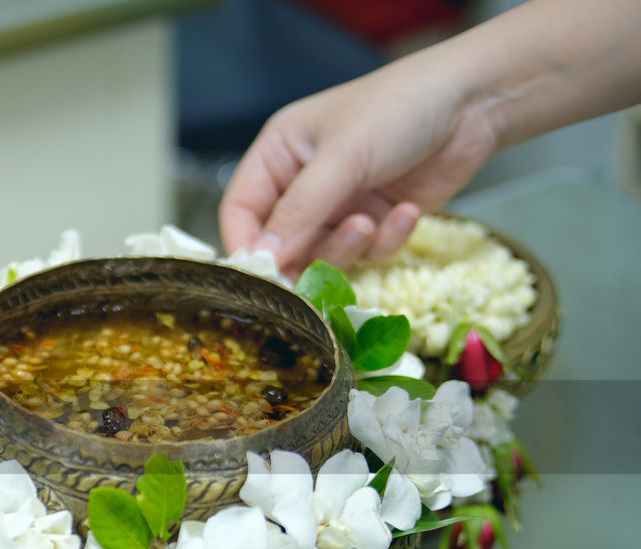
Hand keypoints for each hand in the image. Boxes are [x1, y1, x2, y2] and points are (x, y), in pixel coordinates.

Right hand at [218, 56, 499, 276]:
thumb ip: (299, 212)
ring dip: (349, 248)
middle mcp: (303, 183)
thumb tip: (263, 260)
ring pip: (324, 255)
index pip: (240, 211)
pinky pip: (368, 254)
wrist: (475, 103)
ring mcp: (340, 205)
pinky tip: (406, 213)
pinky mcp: (377, 221)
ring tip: (371, 222)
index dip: (247, 247)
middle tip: (323, 266)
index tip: (262, 278)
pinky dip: (386, 240)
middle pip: (282, 244)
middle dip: (306, 255)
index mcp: (278, 155)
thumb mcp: (342, 158)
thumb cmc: (398, 109)